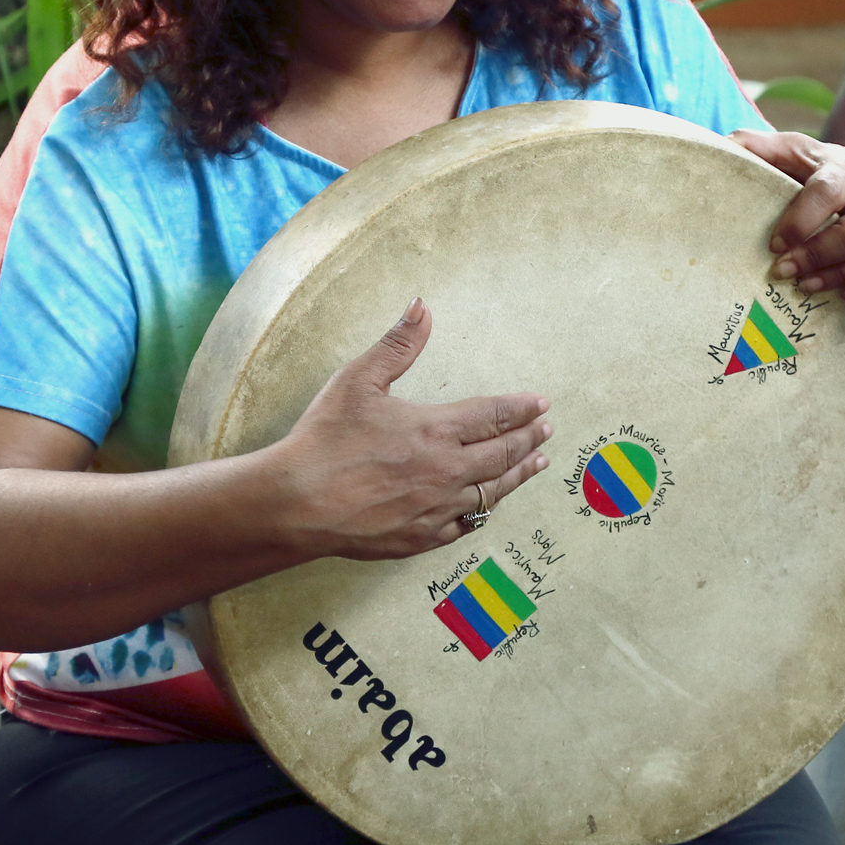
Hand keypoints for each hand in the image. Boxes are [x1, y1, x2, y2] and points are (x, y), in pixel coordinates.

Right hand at [267, 298, 552, 560]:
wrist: (297, 503)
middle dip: (529, 439)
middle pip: (503, 454)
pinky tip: (488, 506)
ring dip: (517, 475)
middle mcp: (446, 470)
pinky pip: (466, 524)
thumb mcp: (358, 380)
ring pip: (492, 492)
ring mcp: (437, 507)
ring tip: (536, 464)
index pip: (494, 415)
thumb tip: (422, 306)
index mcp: (435, 429)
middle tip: (547, 430)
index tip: (541, 403)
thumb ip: (397, 344)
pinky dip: (482, 511)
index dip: (521, 408)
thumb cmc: (324, 440)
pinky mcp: (421, 537)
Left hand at [729, 129, 844, 316]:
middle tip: (783, 273)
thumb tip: (725, 144)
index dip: (799, 221)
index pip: (827, 193)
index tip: (774, 244)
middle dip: (816, 258)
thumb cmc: (838, 172)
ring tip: (807, 287)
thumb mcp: (805, 152)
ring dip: (842, 280)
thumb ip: (766, 148)